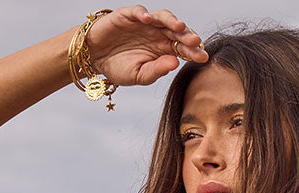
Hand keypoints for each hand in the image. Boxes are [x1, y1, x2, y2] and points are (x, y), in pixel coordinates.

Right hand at [86, 6, 207, 87]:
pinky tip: (149, 20)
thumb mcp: (138, 75)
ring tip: (179, 27)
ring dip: (172, 21)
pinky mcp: (128, 16)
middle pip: (176, 32)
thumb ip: (156, 70)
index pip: (182, 49)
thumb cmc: (118, 67)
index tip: (203, 58)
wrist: (95, 59)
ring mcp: (144, 23)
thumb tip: (175, 63)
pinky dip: (143, 14)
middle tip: (196, 42)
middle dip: (187, 36)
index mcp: (163, 49)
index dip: (193, 52)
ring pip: (162, 18)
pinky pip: (138, 12)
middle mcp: (157, 34)